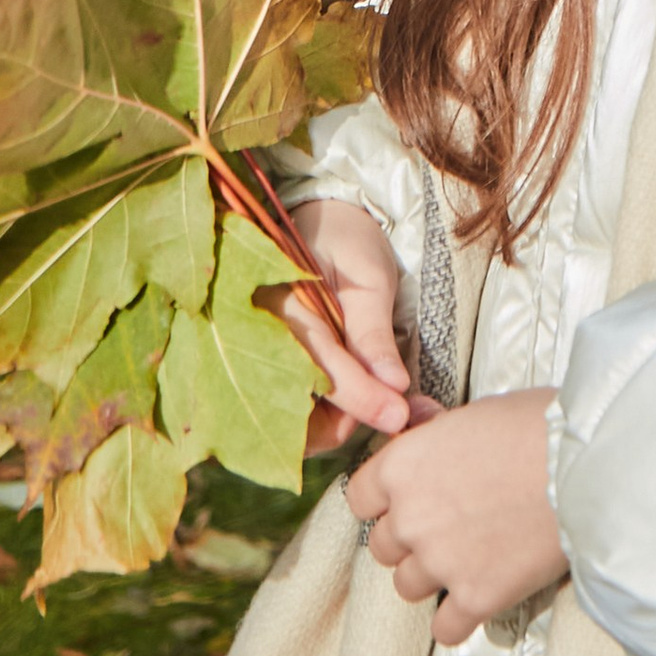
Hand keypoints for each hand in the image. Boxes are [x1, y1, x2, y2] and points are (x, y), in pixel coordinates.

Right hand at [269, 200, 419, 449]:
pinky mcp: (265, 380)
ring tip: (371, 393)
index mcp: (279, 309)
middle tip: (387, 401)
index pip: (320, 365)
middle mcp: (257, 344)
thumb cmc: (346, 244)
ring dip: (333, 426)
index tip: (399, 415)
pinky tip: (353, 399)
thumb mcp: (367, 278)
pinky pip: (290, 423)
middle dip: (342, 421)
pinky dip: (324, 424)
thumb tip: (394, 387)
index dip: (361, 397)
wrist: (321, 227)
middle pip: (292, 414)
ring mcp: (256, 366)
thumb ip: (374, 333)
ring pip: (290, 428)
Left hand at [346, 389, 568, 645]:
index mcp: (404, 465)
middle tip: (448, 526)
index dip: (383, 499)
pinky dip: (459, 617)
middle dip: (409, 538)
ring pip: (407, 587)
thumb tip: (416, 423)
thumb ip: (437, 431)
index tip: (407, 499)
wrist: (590, 463)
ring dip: (432, 575)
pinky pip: (444, 629)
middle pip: (382, 546)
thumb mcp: (478, 412)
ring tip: (468, 557)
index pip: (359, 497)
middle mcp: (411, 517)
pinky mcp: (475, 597)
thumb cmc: (539, 424)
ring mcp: (440, 562)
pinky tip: (481, 594)